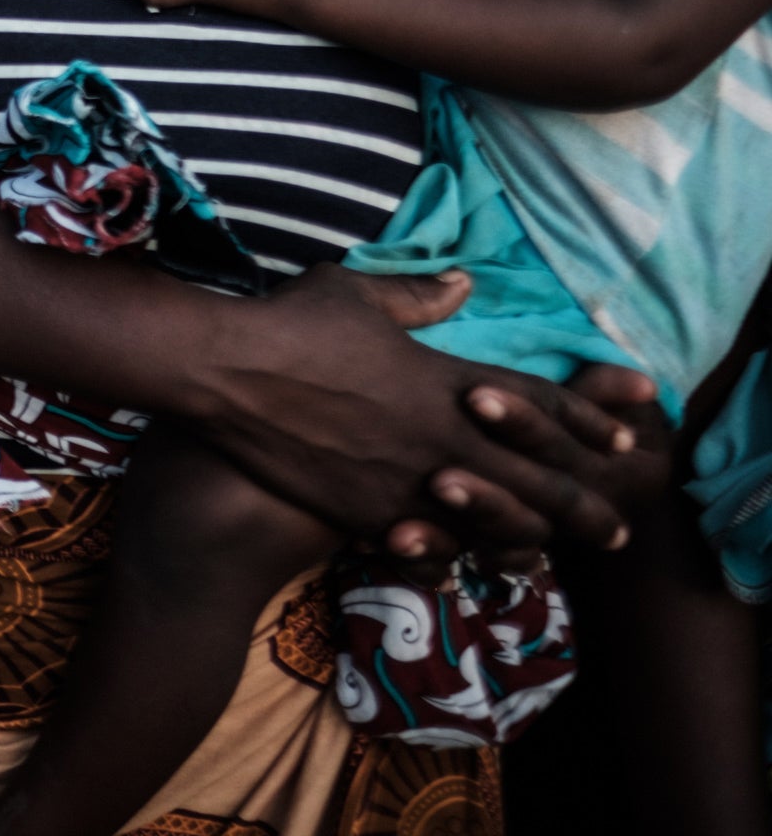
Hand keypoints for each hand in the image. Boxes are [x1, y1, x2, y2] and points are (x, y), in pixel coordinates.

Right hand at [190, 264, 630, 560]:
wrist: (225, 372)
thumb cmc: (289, 323)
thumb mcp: (355, 292)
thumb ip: (418, 295)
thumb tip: (464, 283)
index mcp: (450, 380)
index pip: (541, 405)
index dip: (589, 420)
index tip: (624, 437)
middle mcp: (444, 436)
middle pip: (539, 479)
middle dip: (585, 504)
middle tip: (617, 527)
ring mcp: (408, 480)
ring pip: (494, 524)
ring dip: (531, 541)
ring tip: (553, 556)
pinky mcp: (367, 512)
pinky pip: (430, 545)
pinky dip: (456, 557)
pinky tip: (467, 568)